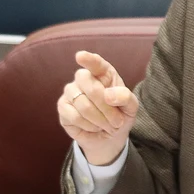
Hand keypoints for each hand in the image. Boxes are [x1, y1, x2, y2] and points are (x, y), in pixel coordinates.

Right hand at [58, 51, 138, 166]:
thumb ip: (125, 97)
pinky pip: (74, 117)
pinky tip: (94, 127)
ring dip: (100, 120)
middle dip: (106, 107)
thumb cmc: (119, 116)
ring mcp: (71, 91)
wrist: (109, 136)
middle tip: (117, 121)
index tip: (80, 56)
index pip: (95, 63)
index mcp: (103, 73)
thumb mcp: (131, 108)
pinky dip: (89, 126)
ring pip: (83, 104)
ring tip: (108, 126)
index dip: (88, 59)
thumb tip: (108, 95)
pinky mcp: (62, 107)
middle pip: (89, 85)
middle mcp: (84, 78)